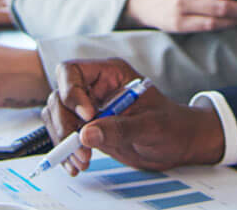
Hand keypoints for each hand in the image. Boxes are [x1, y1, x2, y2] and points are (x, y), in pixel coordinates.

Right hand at [45, 58, 223, 175]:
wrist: (179, 143)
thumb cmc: (172, 125)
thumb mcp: (151, 126)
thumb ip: (120, 128)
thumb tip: (86, 134)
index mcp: (110, 74)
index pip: (73, 72)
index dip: (72, 92)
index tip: (87, 116)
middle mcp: (95, 88)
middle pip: (59, 97)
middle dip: (63, 124)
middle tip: (77, 147)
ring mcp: (89, 109)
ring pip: (57, 117)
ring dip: (62, 140)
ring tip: (81, 160)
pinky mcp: (87, 129)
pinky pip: (65, 136)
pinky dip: (66, 152)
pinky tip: (76, 165)